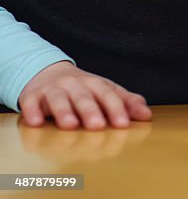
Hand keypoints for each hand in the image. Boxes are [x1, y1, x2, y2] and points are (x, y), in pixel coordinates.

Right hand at [18, 62, 152, 129]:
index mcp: (96, 84)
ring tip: (70, 125)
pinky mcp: (32, 96)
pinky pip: (30, 103)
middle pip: (84, 97)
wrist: (48, 73)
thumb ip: (127, 102)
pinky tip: (36, 123)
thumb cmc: (84, 89)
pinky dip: (32, 112)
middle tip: (98, 126)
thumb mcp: (106, 91)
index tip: (124, 124)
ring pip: (58, 99)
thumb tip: (147, 116)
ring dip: (64, 112)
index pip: (109, 95)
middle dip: (91, 111)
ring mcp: (53, 90)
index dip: (117, 109)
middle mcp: (75, 85)